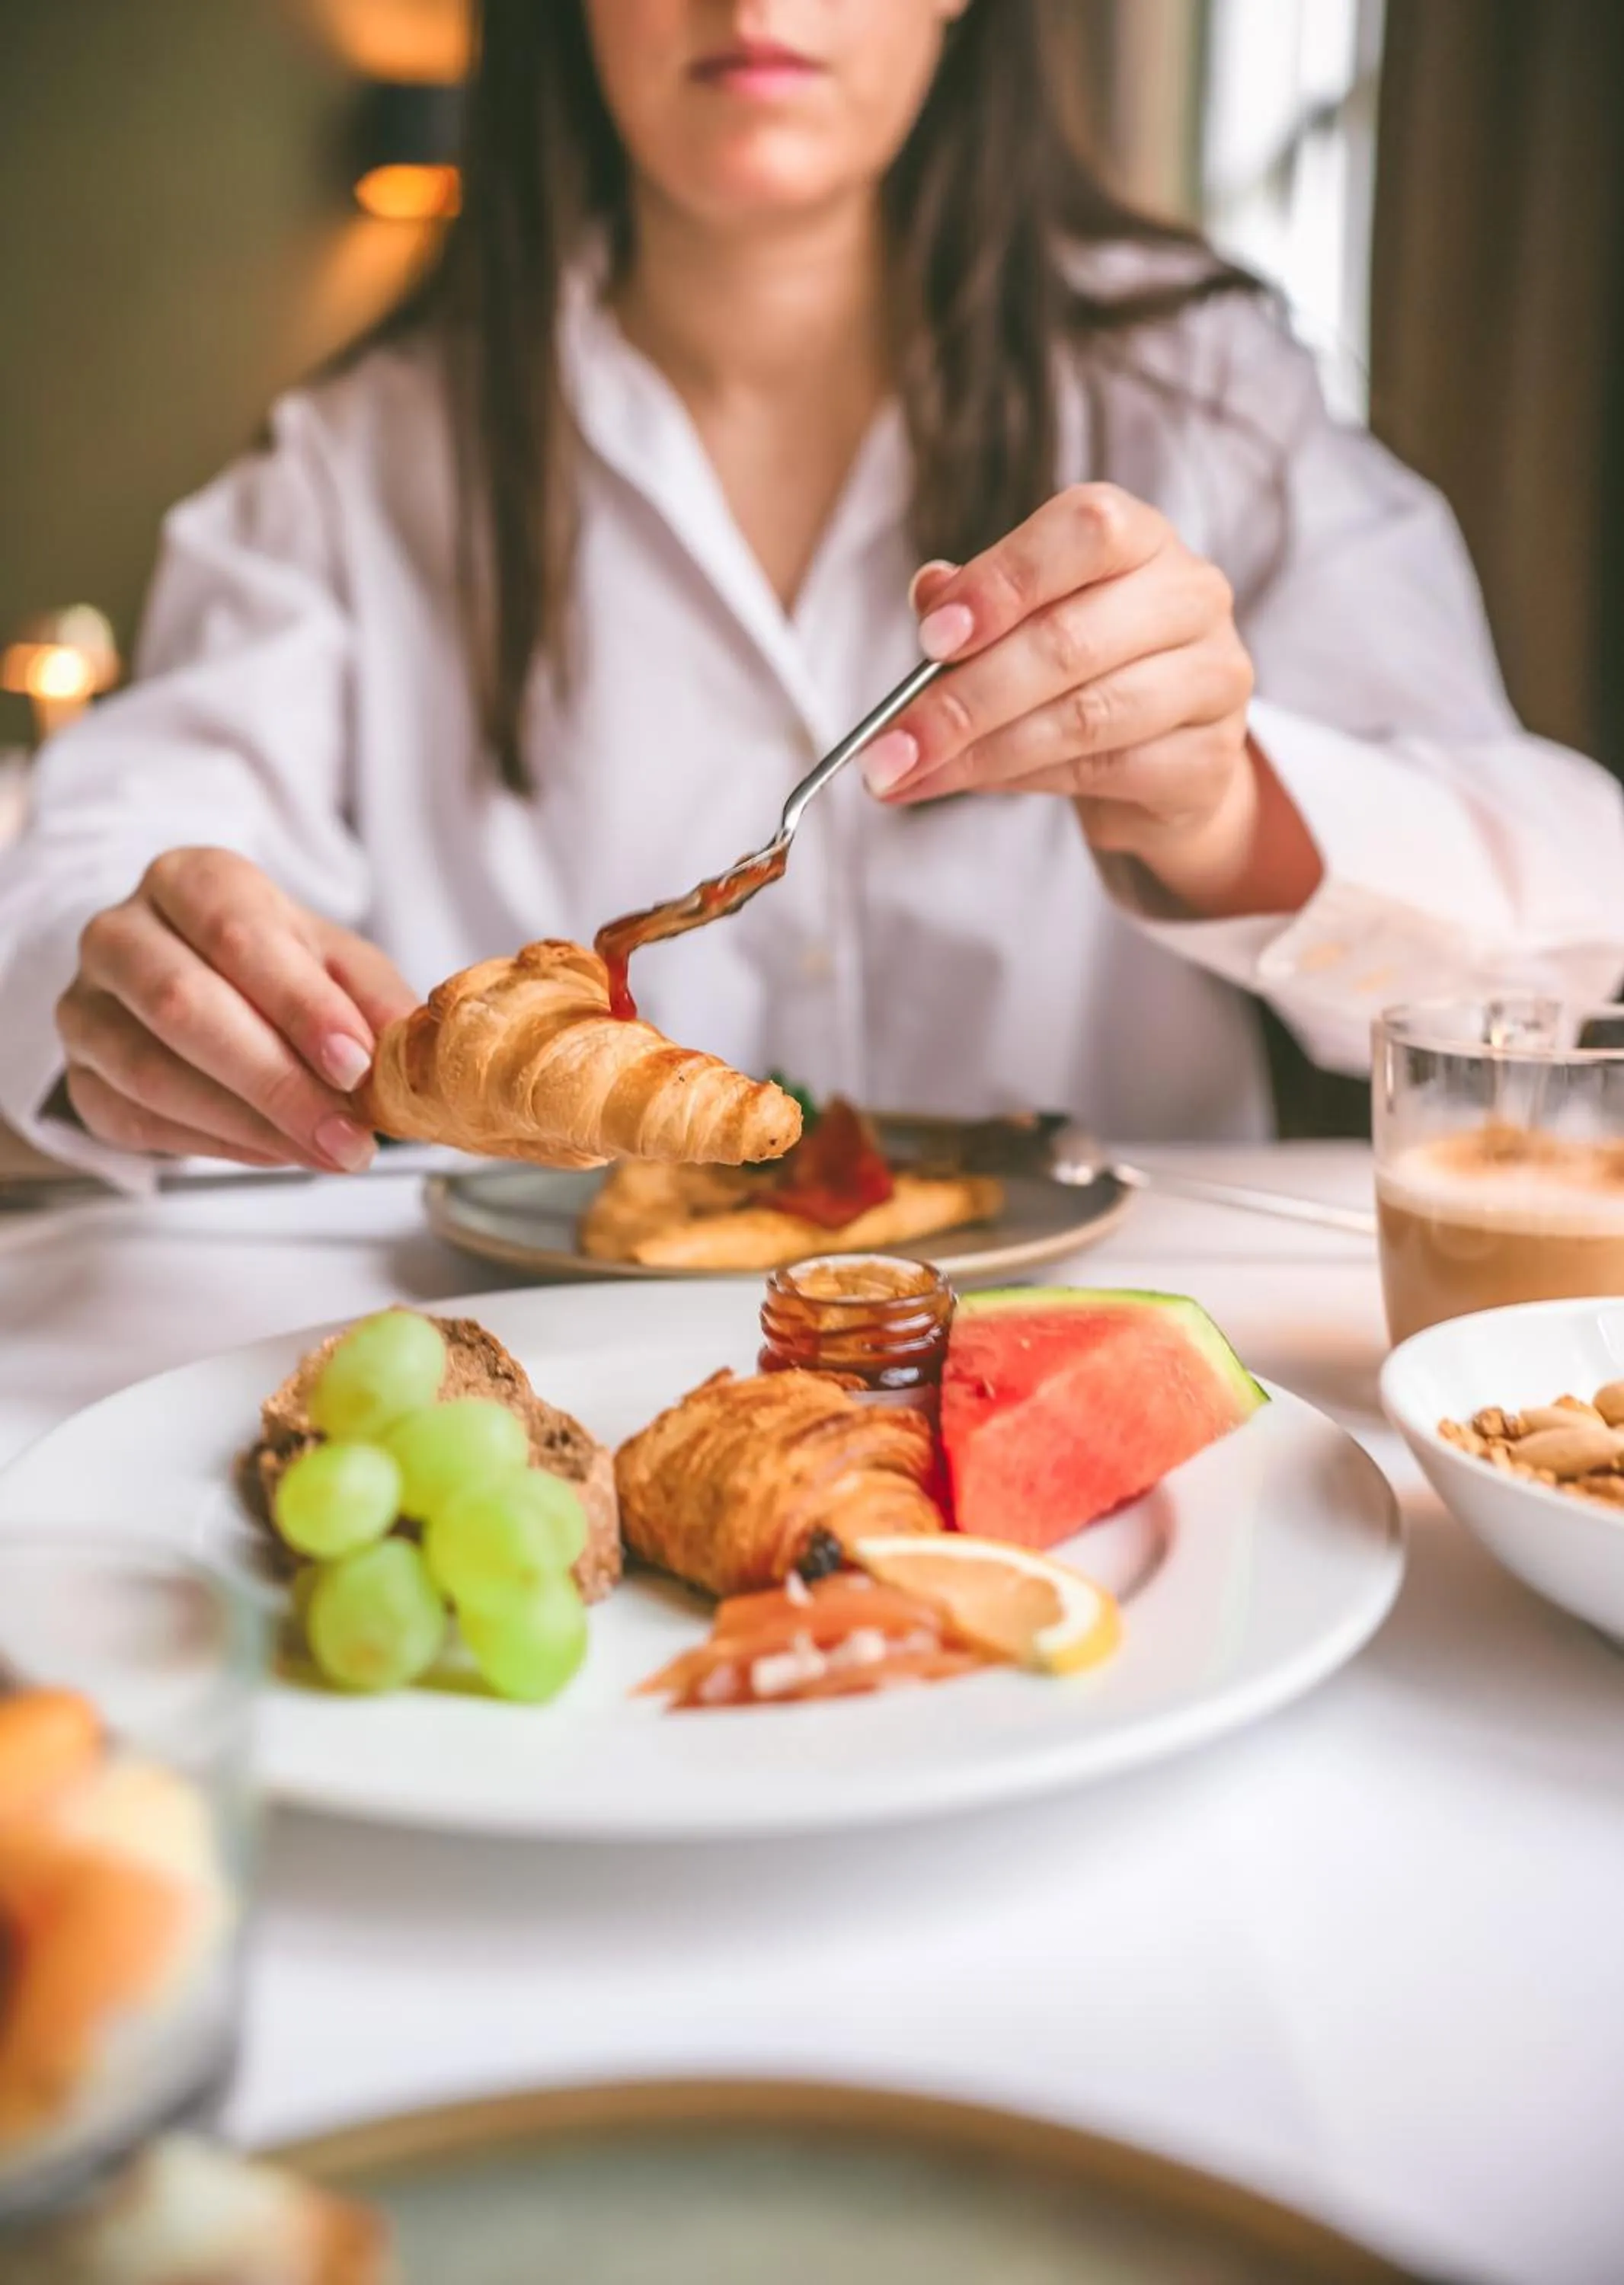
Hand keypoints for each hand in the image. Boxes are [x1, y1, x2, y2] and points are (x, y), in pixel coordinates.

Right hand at [56, 849, 415, 1168]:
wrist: (188, 975)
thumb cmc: (270, 964)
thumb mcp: (334, 959)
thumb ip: (373, 998)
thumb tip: (412, 1050)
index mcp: (190, 880)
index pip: (238, 935)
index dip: (299, 1005)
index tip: (356, 1065)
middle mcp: (120, 933)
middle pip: (184, 1006)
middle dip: (276, 1082)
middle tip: (350, 1136)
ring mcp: (85, 1006)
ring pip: (151, 1073)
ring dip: (249, 1125)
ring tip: (327, 1153)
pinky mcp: (79, 1074)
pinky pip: (136, 1121)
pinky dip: (215, 1145)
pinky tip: (277, 1153)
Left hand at [862, 485, 1319, 916]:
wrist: (1165, 751)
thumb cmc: (1081, 665)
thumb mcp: (1022, 618)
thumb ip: (973, 601)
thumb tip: (929, 598)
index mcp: (1140, 538)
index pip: (1085, 532)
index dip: (1003, 583)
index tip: (930, 640)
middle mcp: (1190, 595)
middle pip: (1070, 641)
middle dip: (963, 702)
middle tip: (888, 749)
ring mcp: (1211, 677)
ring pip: (1085, 717)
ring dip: (982, 754)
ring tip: (910, 776)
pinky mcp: (1209, 758)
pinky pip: (1106, 773)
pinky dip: (1025, 782)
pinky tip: (973, 784)